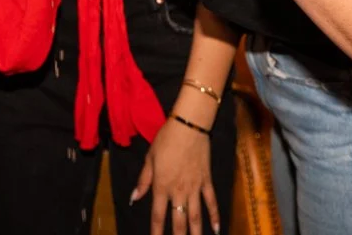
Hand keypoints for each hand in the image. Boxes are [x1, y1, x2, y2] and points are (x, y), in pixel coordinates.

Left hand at [133, 117, 218, 234]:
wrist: (189, 126)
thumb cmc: (166, 139)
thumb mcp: (150, 158)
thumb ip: (144, 180)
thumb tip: (134, 197)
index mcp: (162, 186)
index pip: (158, 216)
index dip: (156, 232)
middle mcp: (178, 191)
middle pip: (178, 221)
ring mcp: (194, 187)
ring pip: (195, 216)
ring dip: (195, 232)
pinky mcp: (206, 180)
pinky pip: (211, 201)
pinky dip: (214, 215)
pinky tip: (216, 229)